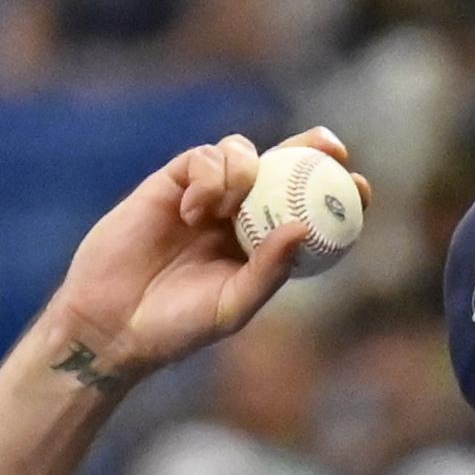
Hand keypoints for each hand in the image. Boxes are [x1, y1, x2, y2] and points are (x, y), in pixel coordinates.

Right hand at [38, 129, 360, 396]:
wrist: (113, 321)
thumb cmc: (176, 327)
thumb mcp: (232, 306)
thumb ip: (269, 270)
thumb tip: (303, 229)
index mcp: (262, 247)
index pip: (308, 210)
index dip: (336, 193)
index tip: (361, 187)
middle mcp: (239, 216)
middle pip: (284, 167)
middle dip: (311, 147)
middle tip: (332, 148)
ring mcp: (206, 197)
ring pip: (242, 153)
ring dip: (243, 170)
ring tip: (225, 208)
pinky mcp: (172, 182)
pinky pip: (201, 157)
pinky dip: (206, 177)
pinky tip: (194, 210)